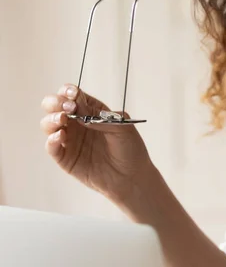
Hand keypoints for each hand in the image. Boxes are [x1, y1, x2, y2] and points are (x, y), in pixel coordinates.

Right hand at [40, 84, 154, 203]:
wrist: (131, 177)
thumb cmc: (130, 149)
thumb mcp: (123, 128)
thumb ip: (102, 117)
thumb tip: (80, 108)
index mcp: (91, 111)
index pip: (74, 95)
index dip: (69, 91)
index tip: (73, 94)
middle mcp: (77, 123)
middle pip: (55, 106)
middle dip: (56, 102)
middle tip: (67, 107)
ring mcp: (69, 140)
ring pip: (49, 124)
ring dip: (51, 119)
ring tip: (62, 120)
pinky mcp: (65, 157)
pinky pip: (51, 147)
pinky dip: (51, 140)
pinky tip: (59, 136)